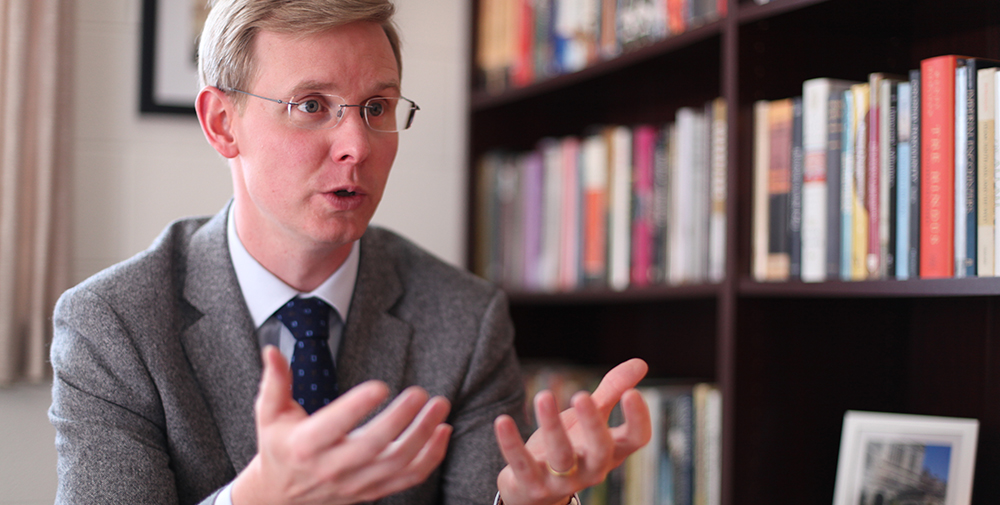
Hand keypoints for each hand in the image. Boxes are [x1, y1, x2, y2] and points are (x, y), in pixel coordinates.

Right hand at [231, 346, 452, 504]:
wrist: (280, 496)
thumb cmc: (279, 447)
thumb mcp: (269, 414)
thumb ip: (275, 382)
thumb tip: (271, 350)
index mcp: (306, 445)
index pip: (334, 425)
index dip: (357, 406)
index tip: (381, 385)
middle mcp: (332, 467)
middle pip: (374, 445)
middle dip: (402, 418)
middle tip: (422, 392)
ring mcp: (355, 483)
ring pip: (398, 463)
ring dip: (424, 435)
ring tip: (440, 406)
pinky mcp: (372, 491)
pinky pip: (409, 478)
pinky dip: (431, 457)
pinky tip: (443, 430)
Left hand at [493, 359, 651, 504]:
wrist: (536, 491)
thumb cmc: (571, 447)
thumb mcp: (591, 420)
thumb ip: (611, 392)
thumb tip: (641, 363)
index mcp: (611, 451)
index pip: (635, 440)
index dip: (637, 420)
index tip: (632, 393)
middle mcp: (591, 469)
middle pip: (600, 451)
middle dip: (592, 424)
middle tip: (581, 395)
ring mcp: (562, 481)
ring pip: (560, 456)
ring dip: (552, 426)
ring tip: (543, 396)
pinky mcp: (532, 486)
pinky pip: (522, 465)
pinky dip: (511, 443)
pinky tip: (503, 420)